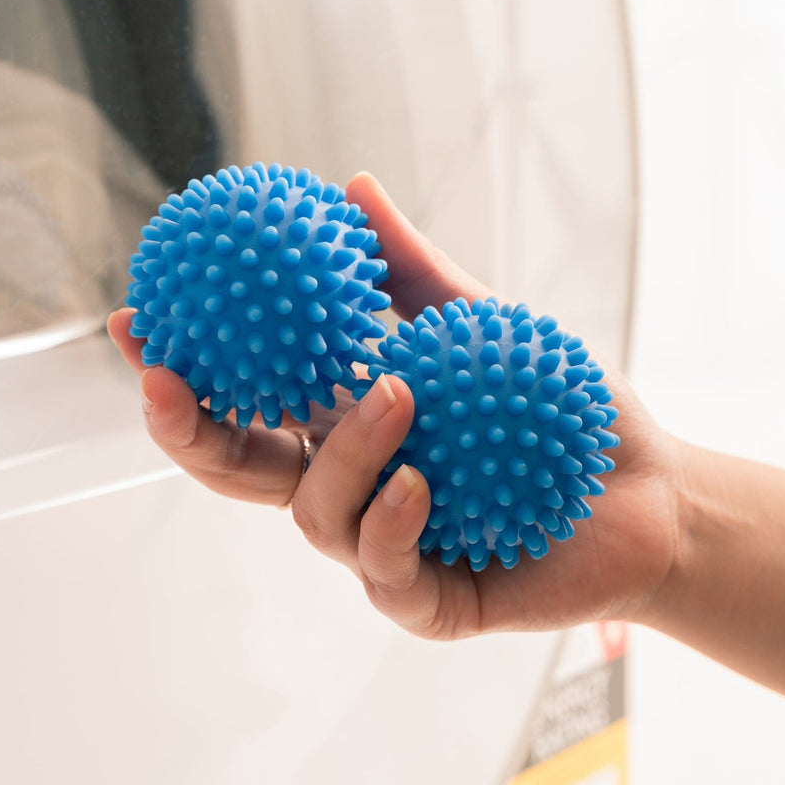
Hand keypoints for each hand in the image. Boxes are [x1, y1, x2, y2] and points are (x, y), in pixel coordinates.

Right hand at [108, 173, 684, 638]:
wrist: (648, 491)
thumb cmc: (559, 409)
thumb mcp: (482, 326)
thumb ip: (414, 271)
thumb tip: (354, 186)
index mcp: (345, 423)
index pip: (244, 399)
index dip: (183, 368)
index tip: (135, 319)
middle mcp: (350, 483)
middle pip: (240, 473)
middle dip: (187, 434)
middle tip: (169, 380)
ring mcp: (384, 544)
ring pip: (314, 515)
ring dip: (339, 455)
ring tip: (392, 395)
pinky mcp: (430, 598)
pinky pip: (385, 569)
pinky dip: (392, 522)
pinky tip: (420, 482)